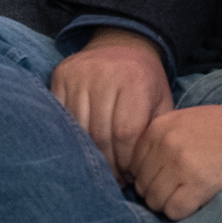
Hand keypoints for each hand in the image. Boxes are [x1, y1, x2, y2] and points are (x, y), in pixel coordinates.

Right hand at [51, 27, 173, 177]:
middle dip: (107, 162)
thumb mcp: (161, 101)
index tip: (128, 175)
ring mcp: (79, 74)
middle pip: (100, 134)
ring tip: (99, 166)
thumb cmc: (145, 82)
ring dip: (88, 153)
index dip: (125, 160)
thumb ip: (154, 132)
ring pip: (78, 128)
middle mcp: (105, 74)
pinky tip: (81, 147)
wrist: (123, 44)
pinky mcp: (61, 75)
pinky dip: (70, 135)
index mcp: (136, 81)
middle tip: (113, 178)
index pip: (125, 133)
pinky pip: (60, 114)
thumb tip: (144, 170)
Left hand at [130, 104, 221, 221]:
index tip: (162, 178)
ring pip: (154, 201)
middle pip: (142, 184)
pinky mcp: (198, 185)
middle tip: (176, 190)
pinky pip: (174, 211)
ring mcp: (180, 166)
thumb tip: (137, 170)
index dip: (147, 175)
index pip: (134, 164)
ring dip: (168, 204)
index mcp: (158, 128)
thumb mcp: (183, 120)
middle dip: (156, 191)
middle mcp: (164, 145)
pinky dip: (182, 212)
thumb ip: (158, 140)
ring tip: (185, 196)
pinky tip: (195, 202)